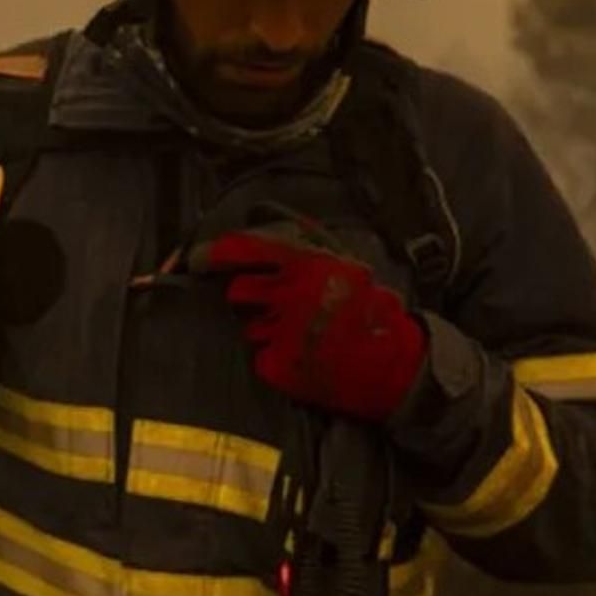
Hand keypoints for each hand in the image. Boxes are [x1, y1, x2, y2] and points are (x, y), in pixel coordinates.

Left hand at [198, 228, 425, 421]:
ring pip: (248, 327)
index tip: (200, 258)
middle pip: (238, 291)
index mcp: (309, 265)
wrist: (396, 366)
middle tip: (273, 305)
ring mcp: (283, 332)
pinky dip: (273, 358)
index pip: (245, 249)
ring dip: (264, 329)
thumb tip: (254, 228)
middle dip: (249, 298)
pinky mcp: (279, 366)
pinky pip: (259, 356)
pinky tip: (301, 356)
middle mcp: (292, 295)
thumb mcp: (342, 265)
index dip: (217, 253)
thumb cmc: (369, 312)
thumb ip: (299, 250)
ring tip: (300, 334)